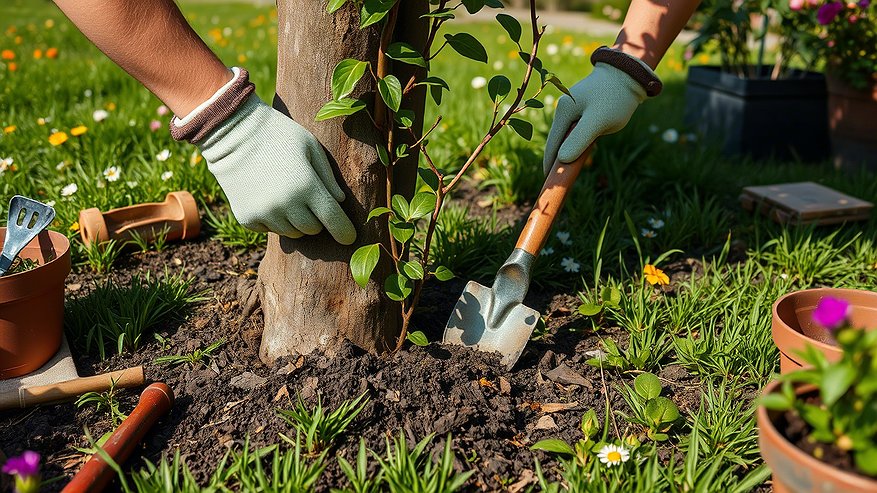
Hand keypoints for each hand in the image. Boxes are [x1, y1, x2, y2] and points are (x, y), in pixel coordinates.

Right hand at [198, 95, 356, 244]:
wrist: (231, 132)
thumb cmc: (278, 134)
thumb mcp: (310, 147)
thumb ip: (328, 177)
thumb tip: (339, 202)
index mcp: (306, 186)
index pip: (333, 220)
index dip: (345, 232)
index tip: (350, 238)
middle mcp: (286, 205)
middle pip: (312, 229)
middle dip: (316, 218)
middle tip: (308, 198)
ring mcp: (264, 213)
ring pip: (292, 232)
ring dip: (295, 220)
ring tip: (286, 194)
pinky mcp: (246, 218)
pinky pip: (270, 229)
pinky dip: (273, 219)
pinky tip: (266, 196)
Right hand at [542, 60, 647, 174]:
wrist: (629, 74)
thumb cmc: (615, 98)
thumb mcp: (598, 121)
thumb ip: (579, 140)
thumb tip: (561, 159)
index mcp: (563, 112)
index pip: (552, 145)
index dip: (550, 166)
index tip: (549, 184)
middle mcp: (563, 110)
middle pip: (557, 142)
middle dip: (559, 161)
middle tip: (562, 181)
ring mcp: (572, 109)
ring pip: (568, 137)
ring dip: (570, 152)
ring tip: (572, 170)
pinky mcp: (583, 109)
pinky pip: (577, 131)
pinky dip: (579, 143)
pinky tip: (585, 151)